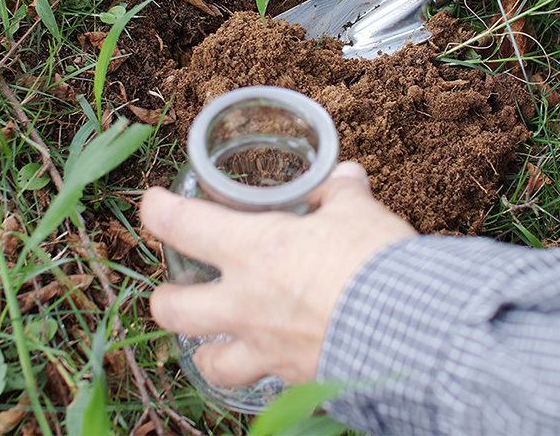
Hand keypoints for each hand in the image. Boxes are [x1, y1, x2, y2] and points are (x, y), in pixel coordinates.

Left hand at [140, 162, 416, 387]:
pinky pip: (263, 383)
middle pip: (175, 308)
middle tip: (172, 289)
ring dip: (205, 348)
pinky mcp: (294, 377)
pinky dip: (262, 371)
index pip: (185, 226)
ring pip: (209, 360)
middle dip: (166, 297)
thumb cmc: (372, 261)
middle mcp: (247, 303)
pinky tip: (274, 360)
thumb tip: (346, 177)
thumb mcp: (356, 210)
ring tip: (212, 340)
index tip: (152, 205)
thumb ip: (342, 192)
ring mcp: (266, 347)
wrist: (406, 328)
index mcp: (255, 250)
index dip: (160, 212)